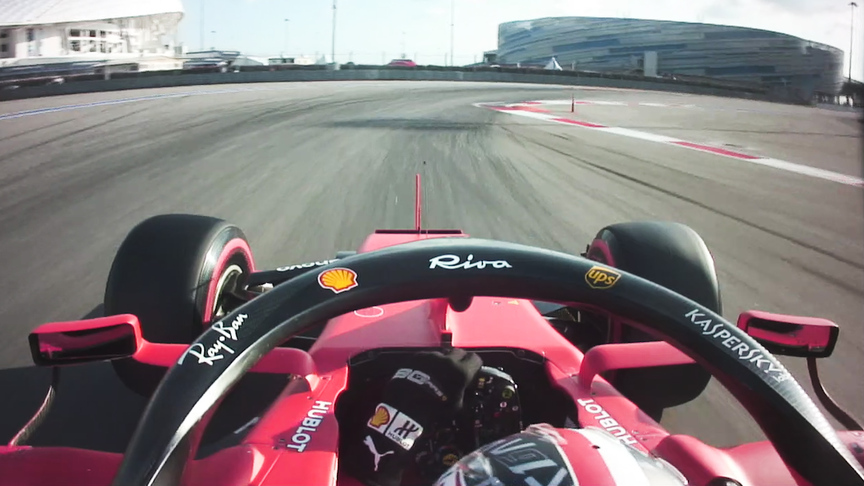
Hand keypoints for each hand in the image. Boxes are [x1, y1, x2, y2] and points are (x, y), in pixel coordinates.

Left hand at [353, 349, 482, 485]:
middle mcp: (448, 360)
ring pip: (443, 353)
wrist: (406, 404)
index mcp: (461, 371)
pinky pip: (428, 356)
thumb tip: (465, 389)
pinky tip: (425, 372)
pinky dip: (429, 362)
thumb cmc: (435, 408)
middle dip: (460, 360)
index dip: (474, 365)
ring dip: (444, 360)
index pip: (475, 359)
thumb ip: (463, 393)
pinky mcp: (418, 356)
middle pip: (460, 352)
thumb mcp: (456, 405)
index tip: (471, 370)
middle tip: (456, 370)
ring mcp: (432, 356)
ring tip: (439, 372)